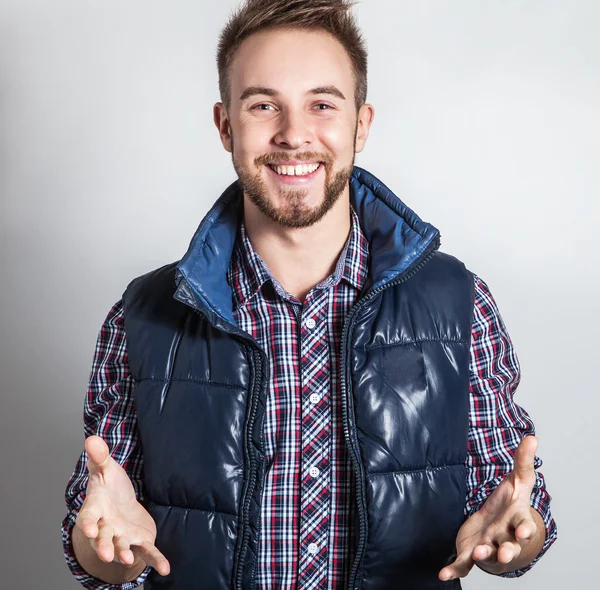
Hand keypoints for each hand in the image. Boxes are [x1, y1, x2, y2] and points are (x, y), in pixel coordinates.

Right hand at [74, 435, 170, 578]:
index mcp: (96, 510)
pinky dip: (155, 561)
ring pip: (121, 548)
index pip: (88, 517)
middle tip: (105, 553)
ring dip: (123, 554)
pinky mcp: (139, 541)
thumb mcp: (105, 469)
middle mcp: (106, 527)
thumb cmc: (110, 488)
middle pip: (103, 538)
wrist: (122, 506)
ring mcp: (122, 537)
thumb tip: (92, 438)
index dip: (88, 523)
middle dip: (103, 546)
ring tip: (128, 560)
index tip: (89, 528)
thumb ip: (100, 456)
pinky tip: (164, 569)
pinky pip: (147, 552)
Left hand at [439, 435, 543, 580]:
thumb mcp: (519, 480)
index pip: (524, 526)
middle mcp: (504, 537)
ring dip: (483, 557)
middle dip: (508, 551)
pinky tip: (442, 575)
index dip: (525, 530)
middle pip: (509, 547)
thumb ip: (523, 461)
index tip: (524, 531)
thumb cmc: (510, 503)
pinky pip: (463, 565)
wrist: (498, 526)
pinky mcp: (471, 552)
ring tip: (477, 554)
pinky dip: (453, 570)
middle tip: (504, 553)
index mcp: (516, 520)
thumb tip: (532, 437)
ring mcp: (488, 547)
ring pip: (488, 556)